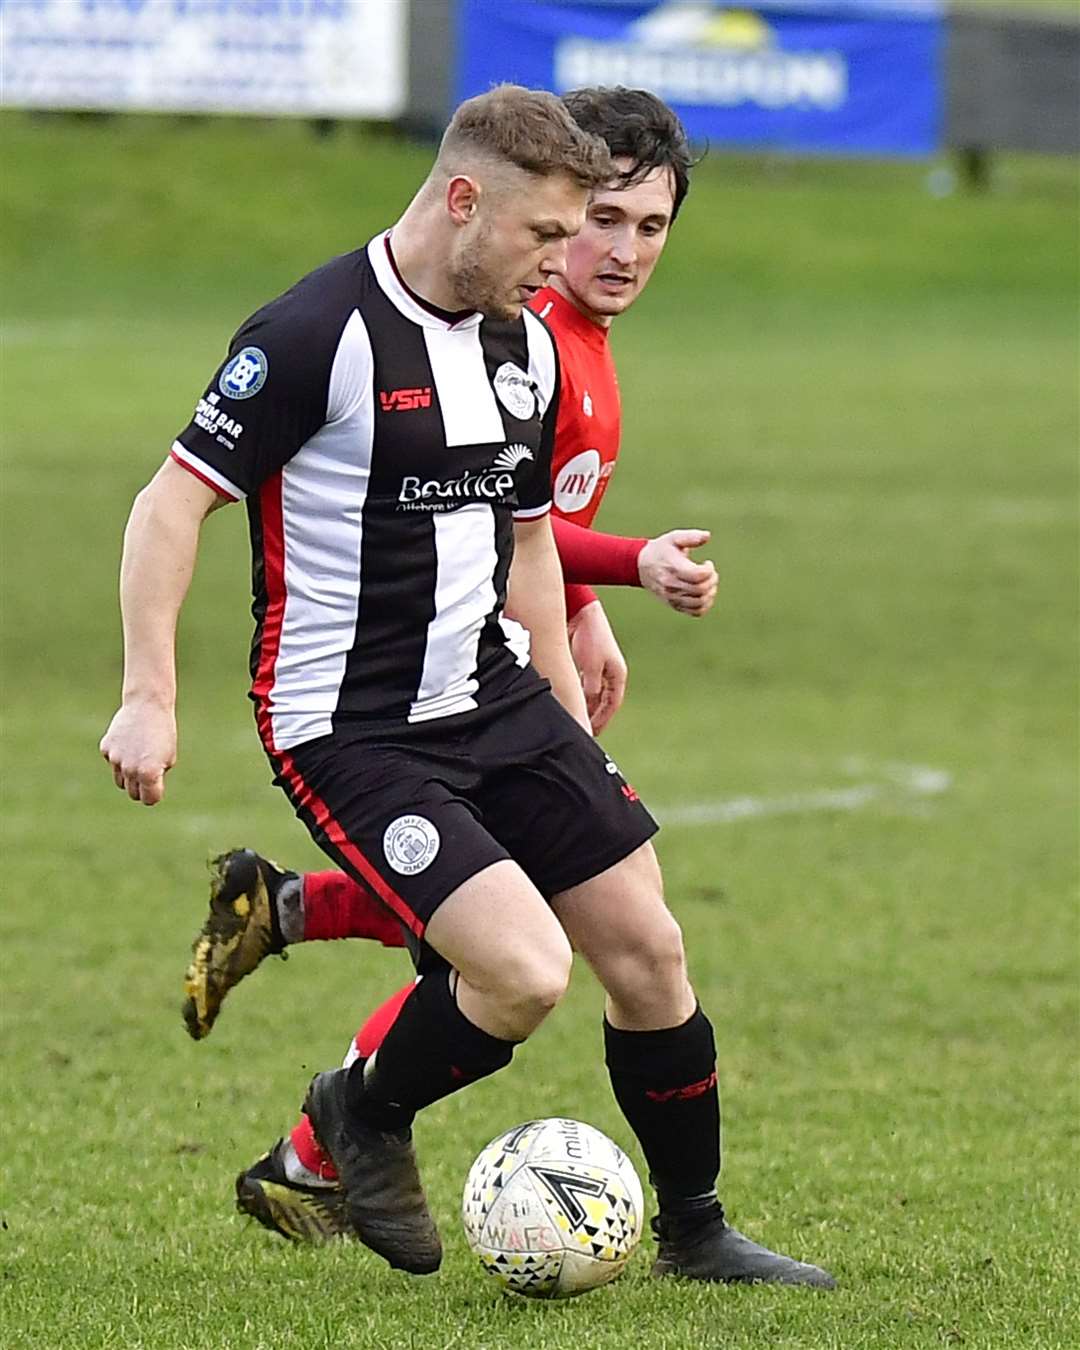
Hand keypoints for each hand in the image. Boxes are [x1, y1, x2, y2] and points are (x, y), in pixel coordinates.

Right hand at [99, 698, 176, 805]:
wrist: (147, 705)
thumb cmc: (163, 733)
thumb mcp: (168, 758)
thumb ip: (156, 778)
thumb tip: (144, 791)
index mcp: (149, 774)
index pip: (149, 800)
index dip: (155, 794)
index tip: (158, 784)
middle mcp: (130, 770)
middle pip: (133, 794)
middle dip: (141, 788)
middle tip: (149, 771)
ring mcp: (115, 759)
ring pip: (120, 781)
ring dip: (129, 775)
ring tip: (140, 756)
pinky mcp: (106, 748)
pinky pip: (112, 762)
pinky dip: (119, 757)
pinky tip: (128, 741)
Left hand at [567, 600, 627, 735]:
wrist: (582, 612)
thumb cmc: (591, 635)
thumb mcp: (592, 666)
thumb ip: (591, 687)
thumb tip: (588, 704)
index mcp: (617, 675)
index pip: (612, 704)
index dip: (603, 719)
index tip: (593, 732)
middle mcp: (610, 673)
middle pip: (603, 701)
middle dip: (594, 715)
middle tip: (584, 729)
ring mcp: (599, 667)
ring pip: (593, 693)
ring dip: (586, 705)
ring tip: (576, 716)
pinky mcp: (588, 661)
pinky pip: (585, 683)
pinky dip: (579, 693)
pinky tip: (570, 698)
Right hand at [638, 529, 717, 616]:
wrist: (641, 566)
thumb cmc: (661, 550)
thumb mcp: (674, 538)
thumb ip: (691, 537)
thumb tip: (707, 536)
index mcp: (673, 568)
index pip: (698, 576)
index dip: (709, 570)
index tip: (707, 563)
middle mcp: (672, 585)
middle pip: (701, 589)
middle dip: (712, 580)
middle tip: (710, 573)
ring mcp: (672, 597)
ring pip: (700, 603)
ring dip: (710, 593)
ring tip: (708, 583)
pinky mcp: (674, 604)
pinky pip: (695, 612)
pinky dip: (705, 605)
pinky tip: (705, 594)